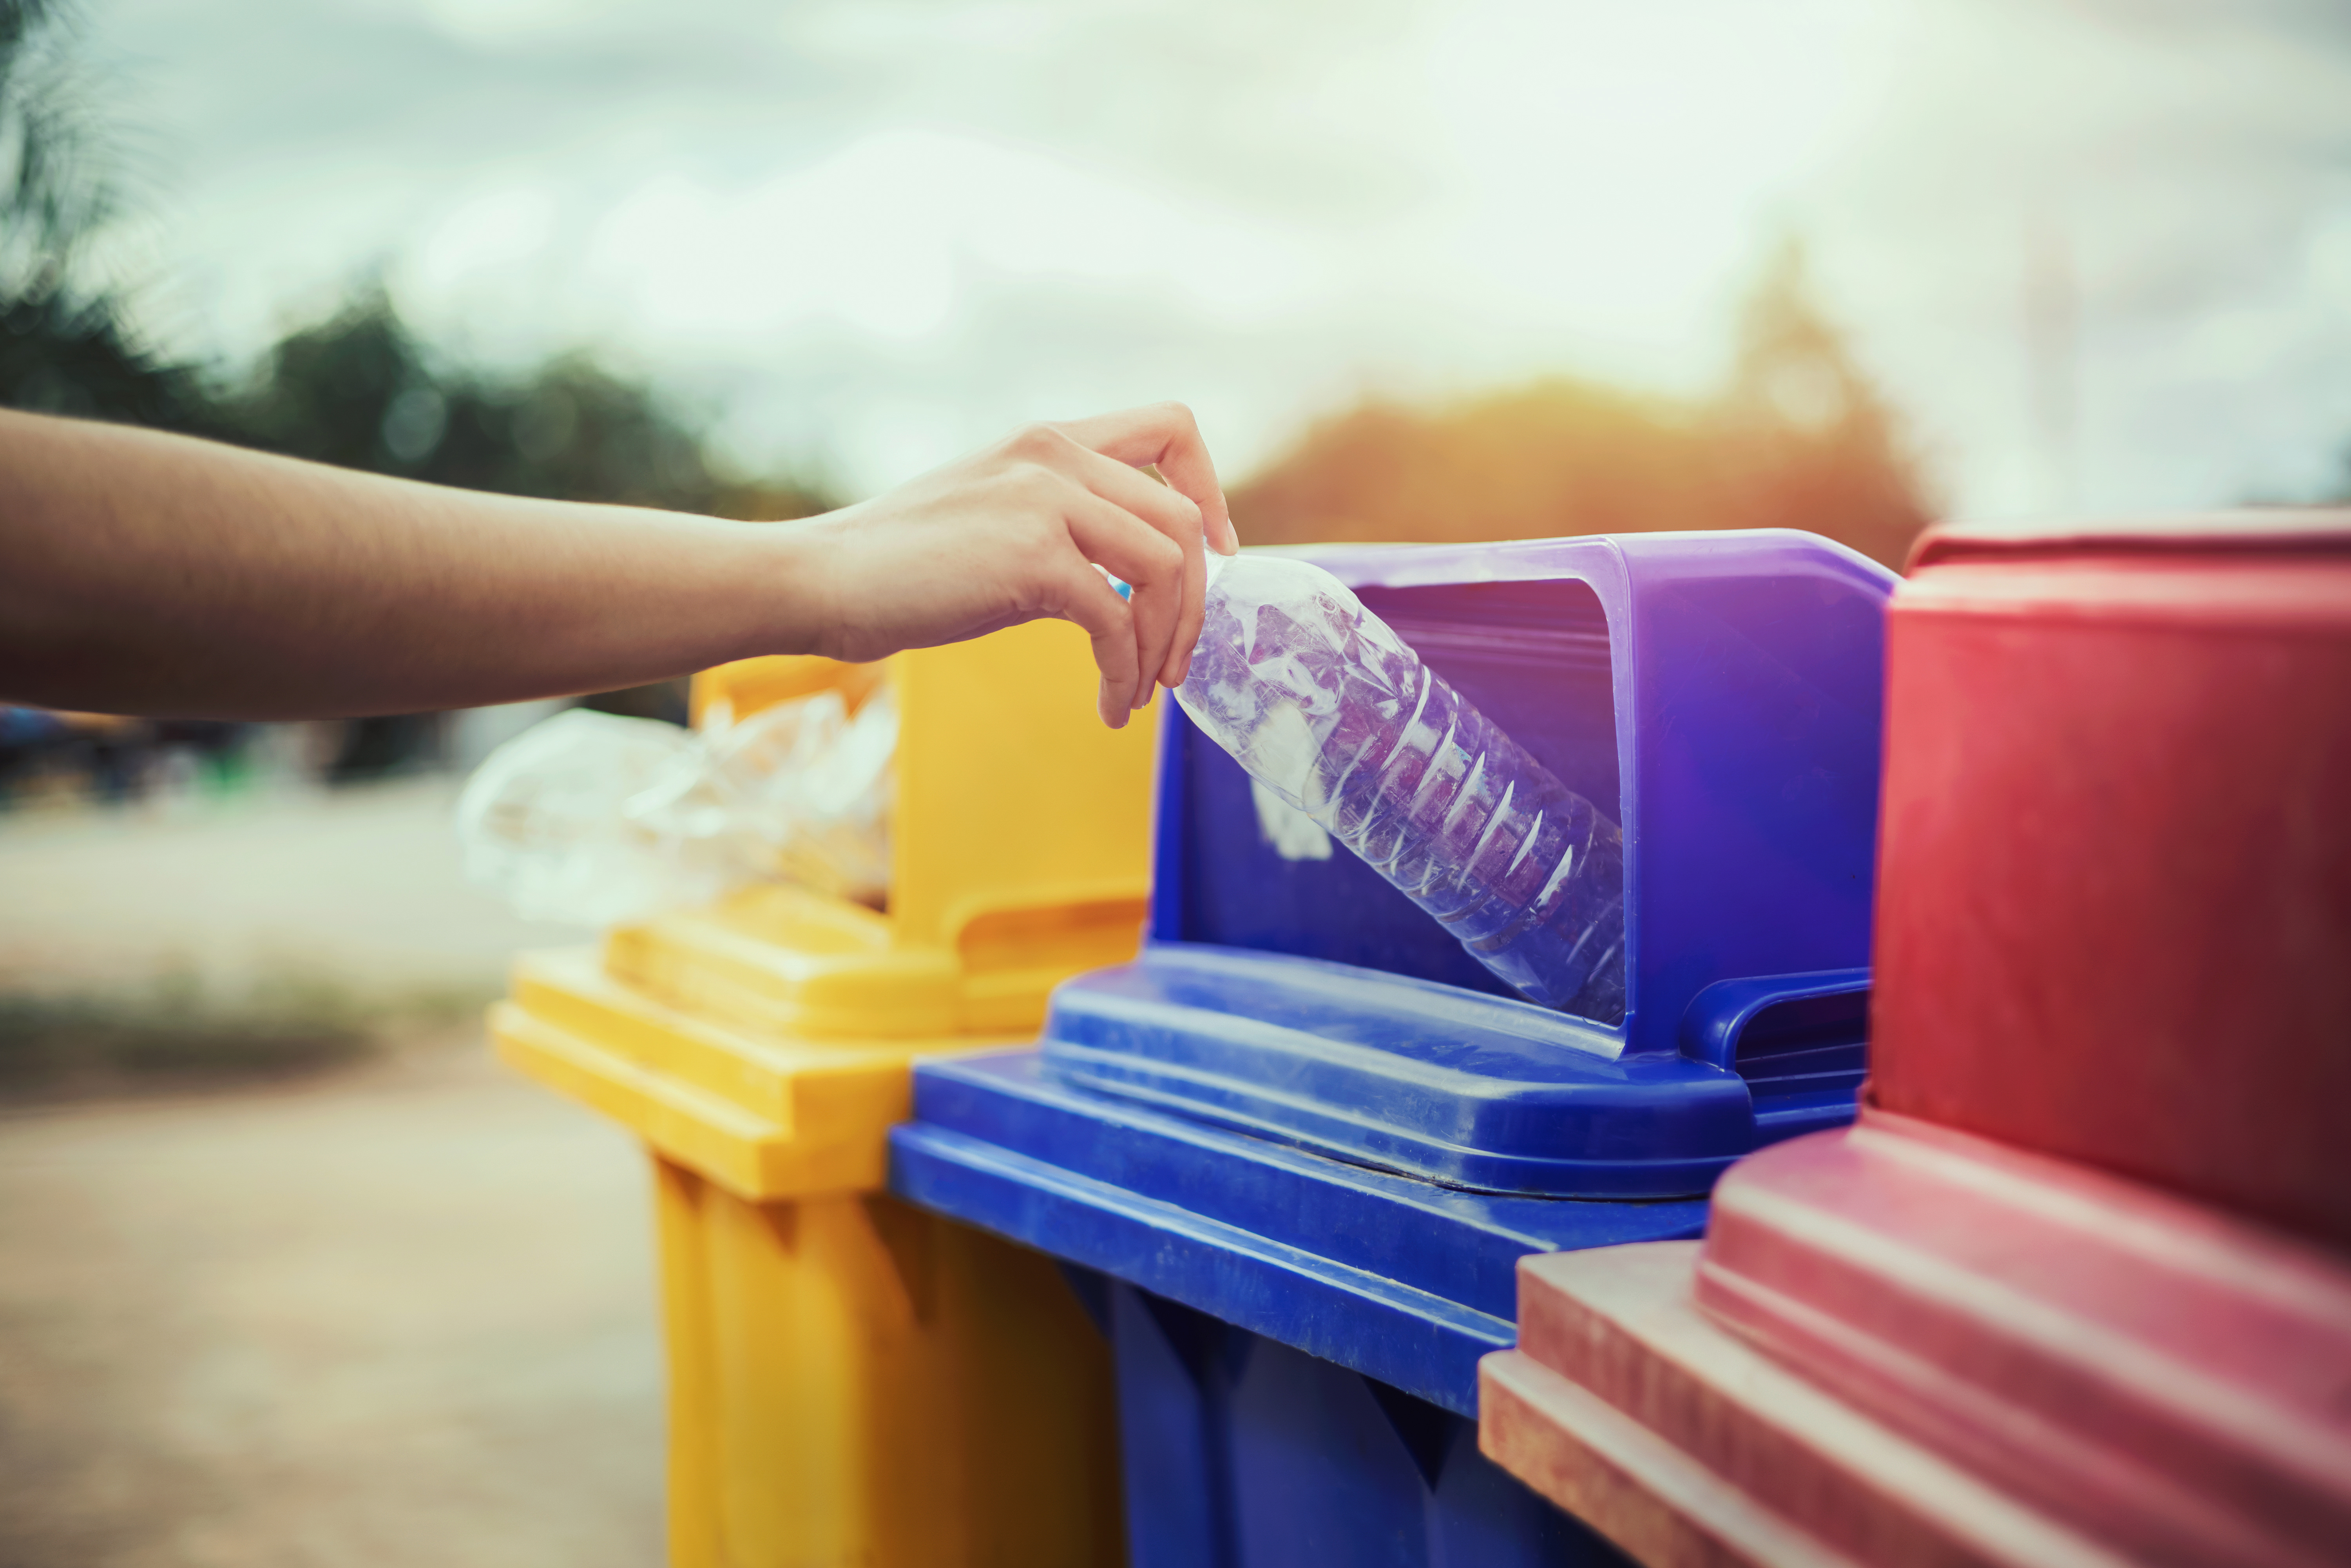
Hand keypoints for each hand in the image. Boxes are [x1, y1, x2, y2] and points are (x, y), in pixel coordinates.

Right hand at [799, 403, 1239, 727]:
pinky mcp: (1032, 560)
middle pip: (1183, 518)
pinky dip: (1125, 673)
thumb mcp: (997, 515)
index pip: (1171, 428)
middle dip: (1195, 601)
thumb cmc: (904, 564)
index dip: (1210, 491)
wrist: (823, 578)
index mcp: (1050, 440)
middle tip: (1175, 660)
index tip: (1214, 554)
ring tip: (1140, 689)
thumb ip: (1065, 526)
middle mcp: (1055, 455)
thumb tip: (1131, 583)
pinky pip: (1116, 622)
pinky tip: (1109, 705)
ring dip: (1164, 643)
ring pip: (1165, 567)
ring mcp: (1045, 501)